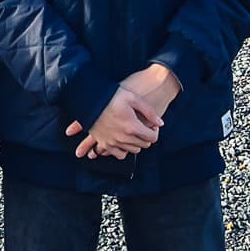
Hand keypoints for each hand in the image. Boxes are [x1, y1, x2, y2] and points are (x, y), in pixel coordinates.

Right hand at [65, 64, 181, 160]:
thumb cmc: (111, 95)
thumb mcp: (132, 98)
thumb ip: (149, 111)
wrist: (89, 99)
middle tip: (143, 127)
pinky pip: (119, 154)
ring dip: (136, 142)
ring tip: (133, 131)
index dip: (155, 131)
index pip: (152, 138)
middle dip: (146, 136)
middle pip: (144, 145)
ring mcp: (113, 142)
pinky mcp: (104, 144)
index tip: (152, 125)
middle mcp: (123, 138)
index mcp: (132, 127)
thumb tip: (160, 124)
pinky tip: (123, 140)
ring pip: (133, 150)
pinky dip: (124, 149)